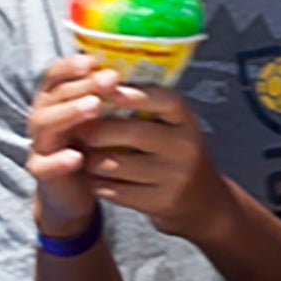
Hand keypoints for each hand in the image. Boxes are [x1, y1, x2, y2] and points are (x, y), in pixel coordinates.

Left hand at [33, 54, 227, 240]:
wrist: (201, 201)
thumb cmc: (174, 152)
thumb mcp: (172, 126)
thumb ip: (144, 106)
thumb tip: (98, 78)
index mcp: (186, 120)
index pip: (163, 101)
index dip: (134, 95)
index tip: (105, 88)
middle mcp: (185, 146)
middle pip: (134, 133)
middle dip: (100, 130)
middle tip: (79, 129)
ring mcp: (174, 177)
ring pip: (119, 165)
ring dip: (93, 159)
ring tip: (83, 153)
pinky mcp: (160, 202)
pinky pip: (118, 191)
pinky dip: (98, 183)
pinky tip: (92, 177)